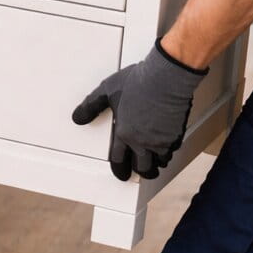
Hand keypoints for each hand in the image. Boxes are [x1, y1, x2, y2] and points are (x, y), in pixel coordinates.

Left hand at [72, 39, 207, 180]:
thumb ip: (92, 106)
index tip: (122, 174)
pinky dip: (167, 152)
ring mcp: (160, 141)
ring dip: (155, 163)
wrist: (166, 78)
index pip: (119, 161)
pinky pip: (171, 151)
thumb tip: (77, 118)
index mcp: (124, 133)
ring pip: (158, 163)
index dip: (120, 170)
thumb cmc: (138, 82)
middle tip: (140, 170)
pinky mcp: (175, 136)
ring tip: (153, 161)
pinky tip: (165, 146)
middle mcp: (142, 142)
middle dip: (140, 171)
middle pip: (142, 168)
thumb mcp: (107, 90)